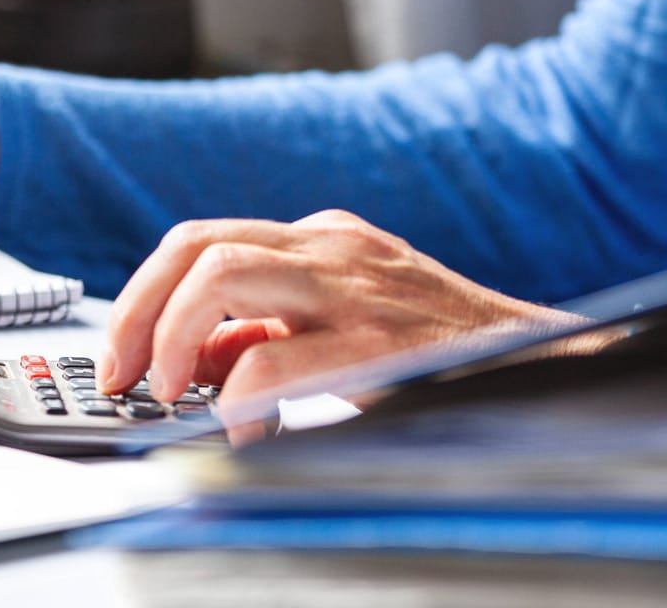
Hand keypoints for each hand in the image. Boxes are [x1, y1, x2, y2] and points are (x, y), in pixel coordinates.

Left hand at [98, 210, 581, 429]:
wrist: (547, 366)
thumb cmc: (443, 351)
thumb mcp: (345, 324)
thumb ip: (269, 332)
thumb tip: (184, 361)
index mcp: (319, 238)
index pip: (200, 241)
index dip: (143, 296)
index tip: (120, 352)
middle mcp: (329, 247)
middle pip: (194, 243)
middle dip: (135, 309)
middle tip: (119, 374)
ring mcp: (354, 287)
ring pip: (220, 272)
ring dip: (170, 336)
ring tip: (166, 393)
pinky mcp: (377, 342)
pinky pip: (274, 355)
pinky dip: (235, 396)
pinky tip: (241, 428)